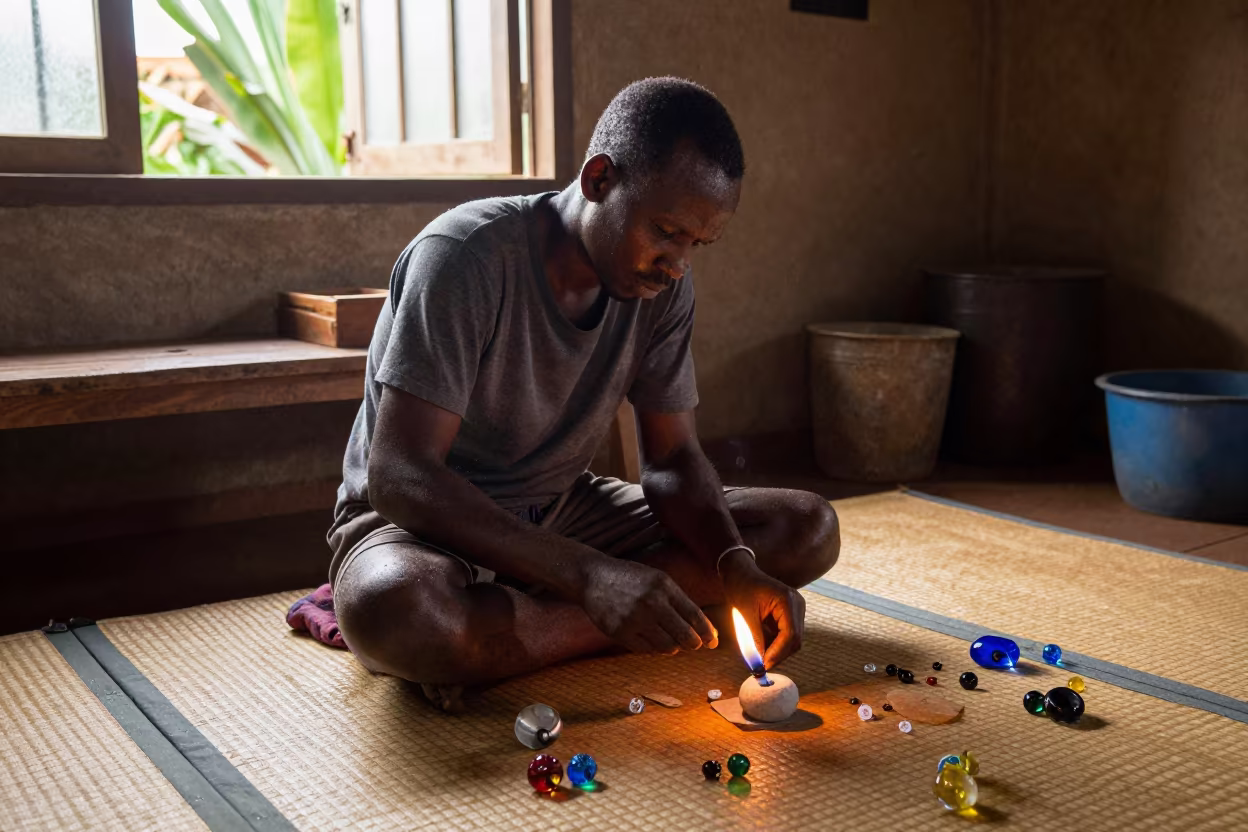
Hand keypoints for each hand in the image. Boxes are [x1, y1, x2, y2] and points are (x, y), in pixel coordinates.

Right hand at [579, 557, 718, 654]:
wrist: (593, 577)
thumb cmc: (630, 578)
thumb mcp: (657, 580)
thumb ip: (678, 601)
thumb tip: (702, 628)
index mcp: (664, 586)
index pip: (694, 615)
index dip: (707, 632)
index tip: (713, 641)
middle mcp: (651, 603)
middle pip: (685, 635)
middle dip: (694, 644)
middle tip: (695, 645)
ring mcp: (635, 619)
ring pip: (668, 647)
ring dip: (674, 647)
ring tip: (673, 642)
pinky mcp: (619, 632)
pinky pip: (647, 650)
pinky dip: (654, 649)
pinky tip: (654, 641)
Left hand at [721, 556, 805, 668]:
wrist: (740, 572)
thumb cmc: (741, 587)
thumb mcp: (746, 614)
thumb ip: (755, 638)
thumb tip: (760, 661)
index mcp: (788, 601)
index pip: (791, 634)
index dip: (778, 652)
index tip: (764, 664)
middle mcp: (797, 605)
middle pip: (795, 640)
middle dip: (779, 654)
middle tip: (761, 665)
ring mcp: (796, 609)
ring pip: (792, 640)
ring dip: (777, 650)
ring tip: (759, 656)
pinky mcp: (790, 614)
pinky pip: (787, 634)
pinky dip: (775, 643)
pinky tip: (762, 646)